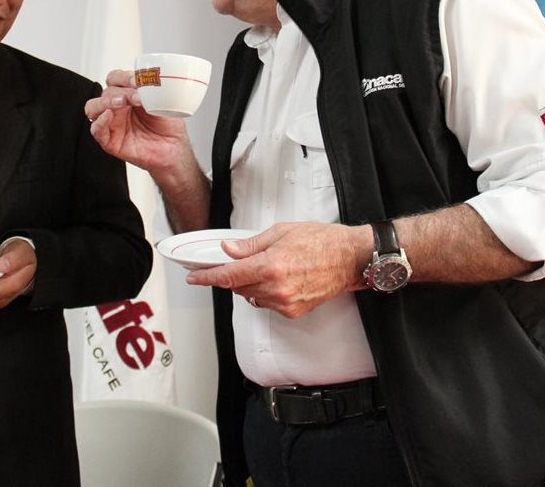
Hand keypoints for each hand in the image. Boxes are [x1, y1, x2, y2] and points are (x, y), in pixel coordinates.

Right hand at [84, 69, 189, 172]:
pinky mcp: (110, 141)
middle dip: (120, 91)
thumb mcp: (162, 102)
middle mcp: (118, 107)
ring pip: (93, 108)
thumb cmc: (168, 126)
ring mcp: (112, 123)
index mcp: (128, 94)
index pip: (115, 79)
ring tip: (122, 102)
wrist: (175, 149)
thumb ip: (150, 91)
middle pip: (105, 92)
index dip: (124, 77)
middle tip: (136, 96)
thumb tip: (144, 82)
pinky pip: (96, 130)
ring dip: (105, 102)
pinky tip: (109, 115)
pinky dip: (100, 121)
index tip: (138, 80)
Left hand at [185, 223, 370, 317]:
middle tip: (242, 261)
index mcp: (270, 266)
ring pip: (251, 296)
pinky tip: (279, 279)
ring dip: (250, 284)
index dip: (207, 278)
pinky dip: (265, 293)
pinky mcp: (292, 311)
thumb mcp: (280, 232)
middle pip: (237, 287)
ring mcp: (284, 303)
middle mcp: (276, 289)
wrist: (349, 259)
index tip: (195, 278)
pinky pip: (267, 304)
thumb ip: (250, 245)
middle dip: (234, 275)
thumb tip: (229, 250)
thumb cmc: (322, 242)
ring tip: (270, 266)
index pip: (228, 276)